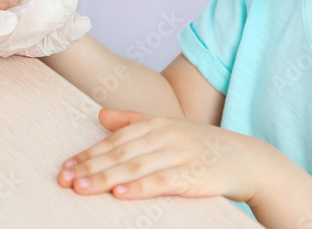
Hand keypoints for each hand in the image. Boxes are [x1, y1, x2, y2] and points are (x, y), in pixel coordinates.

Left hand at [57, 108, 263, 202]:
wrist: (246, 159)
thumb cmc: (202, 145)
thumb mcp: (168, 128)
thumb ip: (133, 121)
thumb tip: (101, 116)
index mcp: (156, 123)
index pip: (115, 140)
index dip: (89, 153)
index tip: (66, 165)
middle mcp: (165, 135)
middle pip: (120, 153)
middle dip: (90, 166)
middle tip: (64, 179)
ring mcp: (179, 154)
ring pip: (135, 167)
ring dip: (106, 179)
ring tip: (81, 188)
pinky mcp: (193, 175)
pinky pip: (162, 182)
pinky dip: (140, 188)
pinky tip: (120, 194)